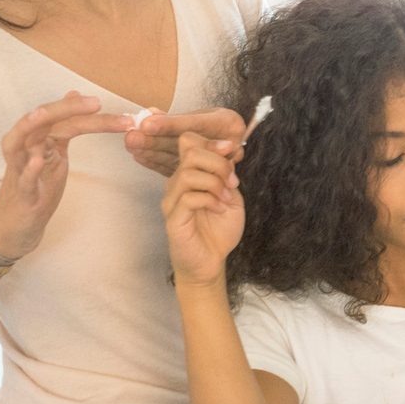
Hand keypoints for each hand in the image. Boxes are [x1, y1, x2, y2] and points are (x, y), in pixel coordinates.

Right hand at [0, 92, 134, 258]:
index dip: (80, 108)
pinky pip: (23, 180)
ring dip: (36, 126)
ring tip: (46, 113)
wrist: (16, 226)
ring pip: (23, 141)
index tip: (105, 104)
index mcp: (36, 137)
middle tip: (97, 103)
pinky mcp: (21, 194)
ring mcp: (20, 170)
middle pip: (43, 120)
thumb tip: (73, 94)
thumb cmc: (37, 187)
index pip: (58, 115)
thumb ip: (62, 125)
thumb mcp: (53, 152)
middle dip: (68, 109)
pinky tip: (38, 160)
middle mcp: (24, 147)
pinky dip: (29, 170)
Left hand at [127, 107, 247, 176]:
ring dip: (153, 153)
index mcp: (228, 124)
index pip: (196, 124)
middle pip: (186, 144)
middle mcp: (228, 145)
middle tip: (132, 137)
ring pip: (180, 159)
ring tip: (132, 147)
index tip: (145, 124)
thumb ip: (177, 117)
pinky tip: (140, 157)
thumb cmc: (216, 126)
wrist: (232, 146)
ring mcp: (220, 164)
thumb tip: (150, 113)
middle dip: (156, 141)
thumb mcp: (203, 115)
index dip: (170, 125)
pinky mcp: (206, 177)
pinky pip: (179, 170)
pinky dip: (157, 163)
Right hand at [161, 131, 243, 288]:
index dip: (211, 142)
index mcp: (190, 176)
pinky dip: (210, 200)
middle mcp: (176, 185)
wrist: (211, 262)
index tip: (232, 149)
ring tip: (226, 197)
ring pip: (188, 173)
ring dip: (214, 182)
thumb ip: (228, 175)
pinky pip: (188, 197)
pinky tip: (219, 209)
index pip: (189, 144)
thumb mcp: (231, 197)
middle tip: (232, 181)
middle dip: (217, 162)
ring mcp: (172, 201)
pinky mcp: (173, 218)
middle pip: (190, 153)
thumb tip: (229, 152)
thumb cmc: (218, 230)